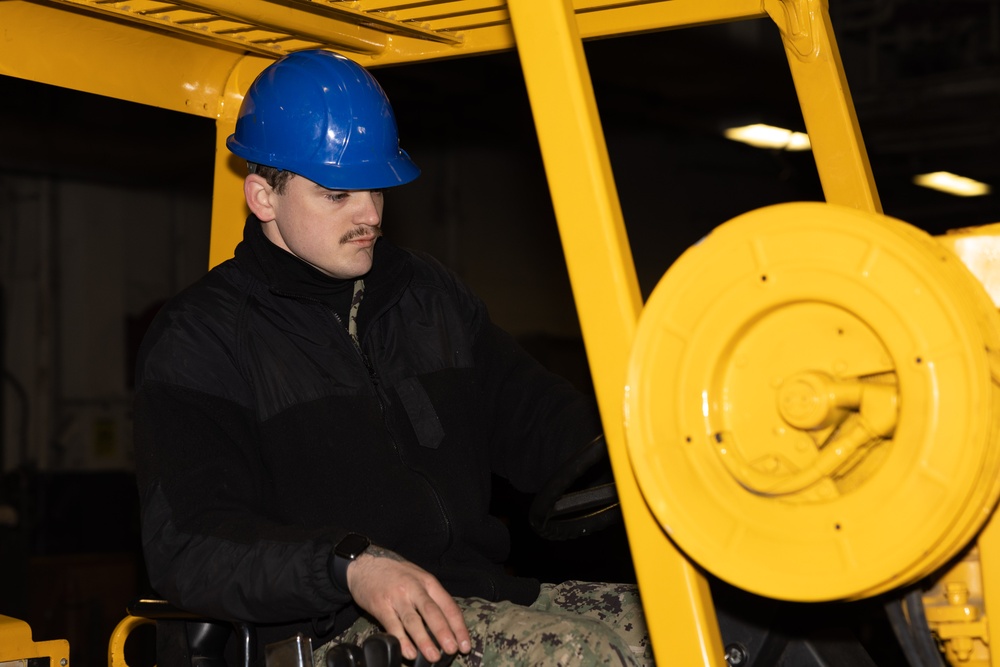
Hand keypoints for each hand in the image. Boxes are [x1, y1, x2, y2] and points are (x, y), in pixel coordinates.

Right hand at [346, 545, 471, 662]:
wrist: (365, 563)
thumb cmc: (395, 573)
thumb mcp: (418, 578)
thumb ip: (431, 598)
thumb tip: (446, 627)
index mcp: (428, 582)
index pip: (448, 606)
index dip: (458, 627)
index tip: (465, 645)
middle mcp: (414, 588)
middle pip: (432, 612)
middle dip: (444, 633)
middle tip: (452, 650)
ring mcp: (397, 596)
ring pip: (413, 620)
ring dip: (424, 640)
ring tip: (433, 656)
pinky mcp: (380, 605)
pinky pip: (393, 625)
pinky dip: (402, 640)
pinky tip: (408, 653)